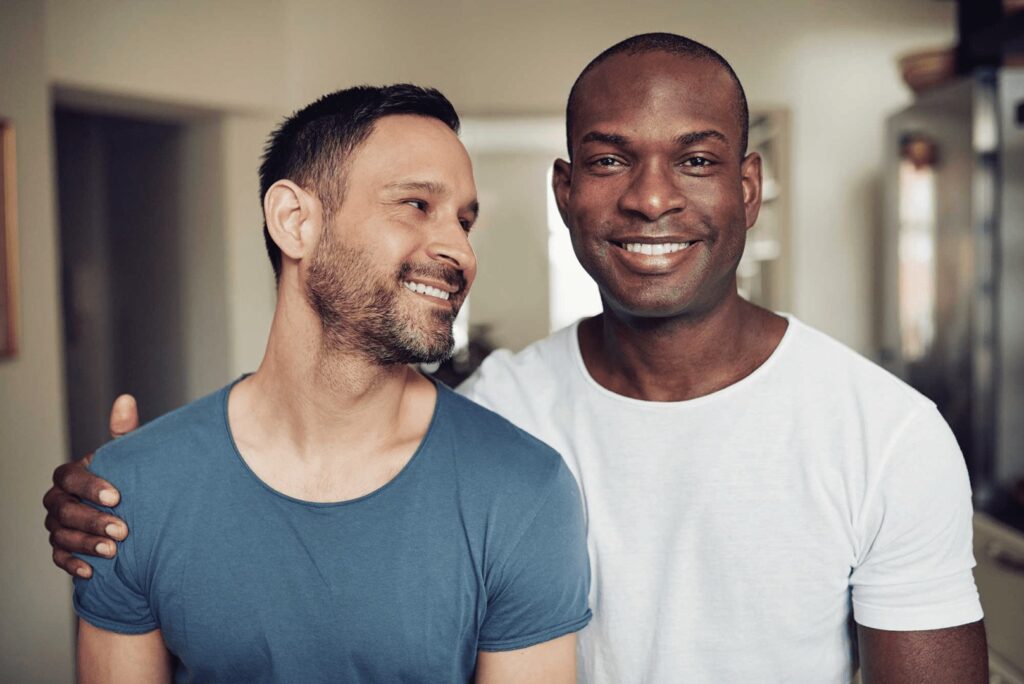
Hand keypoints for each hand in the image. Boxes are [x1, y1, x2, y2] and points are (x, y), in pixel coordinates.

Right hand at [43, 395, 138, 577]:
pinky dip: (74, 564)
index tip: (117, 496)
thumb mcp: (129, 458)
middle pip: (63, 509)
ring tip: (114, 550)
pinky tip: (91, 571)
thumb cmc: (129, 481)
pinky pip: (59, 558)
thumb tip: (125, 400)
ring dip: (86, 543)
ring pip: (61, 535)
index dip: (89, 487)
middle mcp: (60, 500)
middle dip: (92, 519)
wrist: (133, 516)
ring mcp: (58, 525)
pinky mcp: (62, 549)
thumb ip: (125, 432)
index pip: (68, 477)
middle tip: (123, 529)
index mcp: (73, 475)